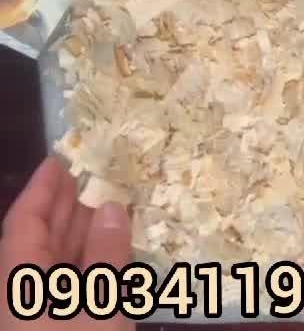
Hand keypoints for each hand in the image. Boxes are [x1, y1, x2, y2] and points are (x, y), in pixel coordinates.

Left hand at [0, 156, 133, 330]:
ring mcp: (41, 310)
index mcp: (19, 280)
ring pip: (57, 261)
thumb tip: (112, 207)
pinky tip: (113, 246)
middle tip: (88, 172)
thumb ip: (105, 254)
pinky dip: (91, 258)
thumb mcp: (98, 301)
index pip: (24, 223)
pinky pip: (72, 281)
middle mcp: (24, 291)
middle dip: (63, 204)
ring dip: (82, 230)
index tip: (59, 160)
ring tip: (107, 201)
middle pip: (39, 239)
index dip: (41, 189)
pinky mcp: (62, 324)